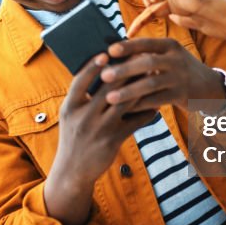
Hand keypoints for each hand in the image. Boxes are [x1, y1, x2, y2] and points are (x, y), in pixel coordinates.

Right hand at [45, 53, 156, 224]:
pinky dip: (147, 112)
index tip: (106, 53)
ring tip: (151, 77)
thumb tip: (99, 73)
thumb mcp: (69, 116)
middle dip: (125, 71)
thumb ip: (81, 97)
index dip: (93, 66)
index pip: (81, 80)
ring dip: (140, 88)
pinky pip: (134, 122)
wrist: (73, 171)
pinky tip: (156, 105)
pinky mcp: (113, 140)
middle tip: (139, 58)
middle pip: (107, 87)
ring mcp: (98, 129)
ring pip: (124, 102)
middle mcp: (83, 116)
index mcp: (70, 107)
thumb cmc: (73, 138)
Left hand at [97, 38, 225, 110]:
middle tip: (104, 76)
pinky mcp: (182, 95)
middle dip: (124, 70)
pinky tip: (125, 110)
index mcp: (170, 45)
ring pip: (151, 84)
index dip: (128, 46)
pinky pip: (157, 100)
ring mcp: (180, 78)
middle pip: (147, 63)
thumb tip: (112, 54)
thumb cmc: (178, 69)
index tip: (109, 51)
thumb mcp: (168, 56)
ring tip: (109, 98)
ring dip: (128, 91)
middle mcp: (176, 59)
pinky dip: (140, 105)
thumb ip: (147, 54)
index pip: (146, 42)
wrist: (210, 86)